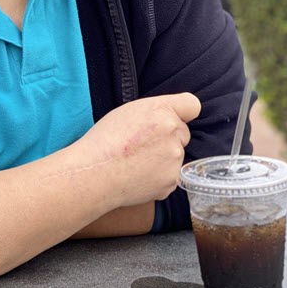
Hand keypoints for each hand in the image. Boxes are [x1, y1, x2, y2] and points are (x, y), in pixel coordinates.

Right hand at [72, 93, 200, 208]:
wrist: (95, 173)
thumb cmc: (105, 140)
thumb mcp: (128, 112)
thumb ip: (155, 112)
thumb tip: (171, 119)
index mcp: (162, 111)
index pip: (192, 105)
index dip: (183, 112)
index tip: (174, 118)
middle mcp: (174, 133)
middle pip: (182, 134)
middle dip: (168, 138)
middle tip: (142, 145)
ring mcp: (175, 160)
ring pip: (175, 156)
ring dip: (162, 159)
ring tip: (135, 163)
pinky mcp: (171, 182)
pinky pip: (169, 176)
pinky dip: (157, 177)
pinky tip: (137, 176)